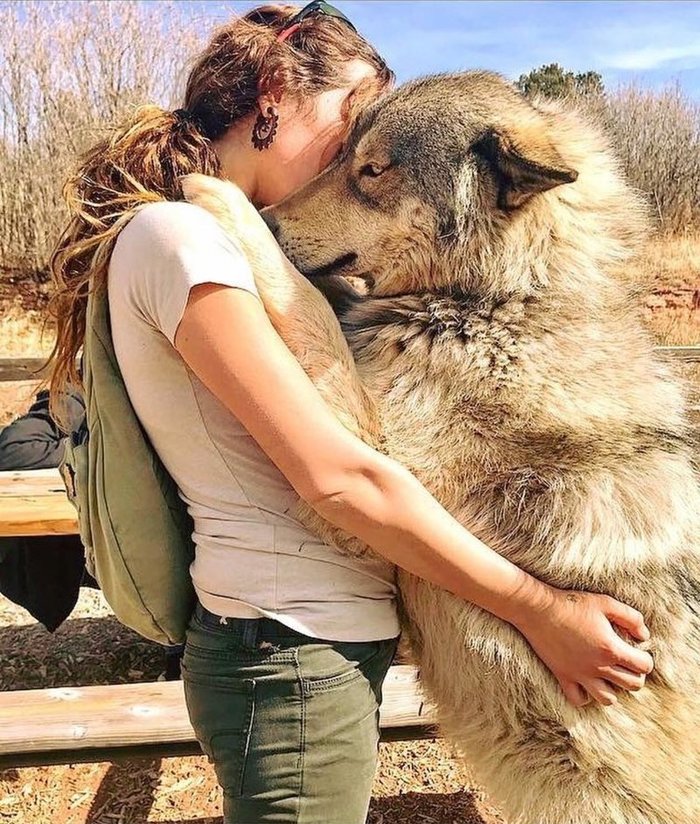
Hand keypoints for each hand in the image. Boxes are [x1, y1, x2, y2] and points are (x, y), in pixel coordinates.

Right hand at [514, 586, 653, 706]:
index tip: (637, 650)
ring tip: (609, 674)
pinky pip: (579, 700)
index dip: (645, 659)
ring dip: (614, 688)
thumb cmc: (572, 604)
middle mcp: (597, 667)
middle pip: (632, 685)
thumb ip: (631, 618)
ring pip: (608, 699)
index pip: (644, 667)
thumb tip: (644, 636)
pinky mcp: (563, 676)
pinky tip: (587, 681)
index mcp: (611, 649)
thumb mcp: (606, 602)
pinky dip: (586, 696)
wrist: (538, 609)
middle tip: (625, 661)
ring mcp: (579, 675)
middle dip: (635, 674)